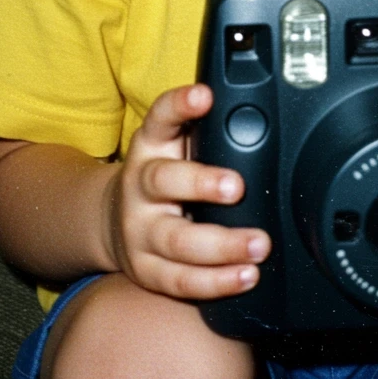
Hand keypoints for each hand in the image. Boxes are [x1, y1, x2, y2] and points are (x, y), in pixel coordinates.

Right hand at [103, 83, 271, 299]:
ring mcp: (139, 231)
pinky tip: (245, 277)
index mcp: (150, 145)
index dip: (180, 104)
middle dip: (201, 184)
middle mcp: (139, 185)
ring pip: (177, 241)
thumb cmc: (165, 176)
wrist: (116, 220)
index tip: (205, 96)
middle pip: (163, 181)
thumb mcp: (175, 144)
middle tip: (237, 186)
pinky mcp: (145, 270)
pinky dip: (216, 282)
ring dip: (221, 246)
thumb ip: (208, 131)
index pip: (161, 117)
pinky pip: (181, 281)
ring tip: (258, 245)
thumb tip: (261, 117)